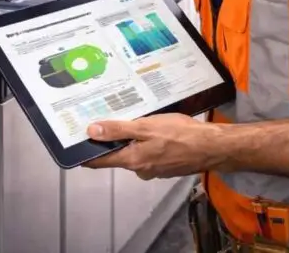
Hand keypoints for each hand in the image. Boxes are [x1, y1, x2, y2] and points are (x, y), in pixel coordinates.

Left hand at [83, 114, 223, 179]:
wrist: (212, 146)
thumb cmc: (179, 135)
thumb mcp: (145, 127)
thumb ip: (117, 130)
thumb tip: (91, 132)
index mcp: (132, 160)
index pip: (101, 161)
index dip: (87, 154)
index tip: (76, 146)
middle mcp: (141, 169)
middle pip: (119, 155)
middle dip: (114, 140)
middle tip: (111, 119)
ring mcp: (155, 169)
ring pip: (136, 153)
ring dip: (134, 140)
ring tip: (138, 119)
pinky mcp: (167, 166)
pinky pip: (150, 153)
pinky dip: (149, 143)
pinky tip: (157, 130)